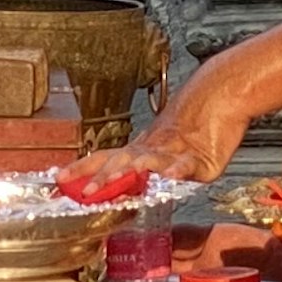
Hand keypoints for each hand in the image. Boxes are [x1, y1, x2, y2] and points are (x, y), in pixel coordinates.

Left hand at [71, 72, 255, 189]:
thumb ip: (148, 171)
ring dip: (129, 171)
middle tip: (83, 190)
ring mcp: (175, 152)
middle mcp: (153, 148)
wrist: (222, 91)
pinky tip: (169, 177)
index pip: (105, 158)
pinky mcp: (201, 158)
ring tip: (115, 180)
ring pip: (148, 160)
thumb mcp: (169, 151)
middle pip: (121, 161)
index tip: (58, 179)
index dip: (82, 168)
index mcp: (142, 148)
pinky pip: (187, 164)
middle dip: (100, 176)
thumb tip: (127, 188)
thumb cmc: (198, 120)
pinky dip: (177, 170)